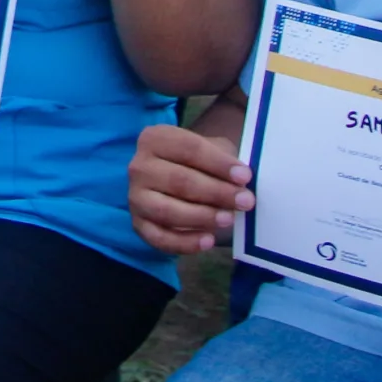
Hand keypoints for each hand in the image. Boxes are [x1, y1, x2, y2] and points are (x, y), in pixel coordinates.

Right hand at [128, 123, 254, 255]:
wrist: (175, 181)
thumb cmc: (198, 163)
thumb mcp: (212, 151)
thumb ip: (225, 161)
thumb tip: (242, 180)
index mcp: (155, 138)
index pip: (189, 149)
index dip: (218, 164)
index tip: (245, 176)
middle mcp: (139, 167)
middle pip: (179, 181)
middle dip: (216, 192)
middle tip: (245, 201)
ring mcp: (135, 197)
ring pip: (167, 211)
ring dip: (201, 216)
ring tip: (229, 219)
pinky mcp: (138, 225)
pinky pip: (160, 238)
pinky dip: (185, 242)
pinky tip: (208, 241)